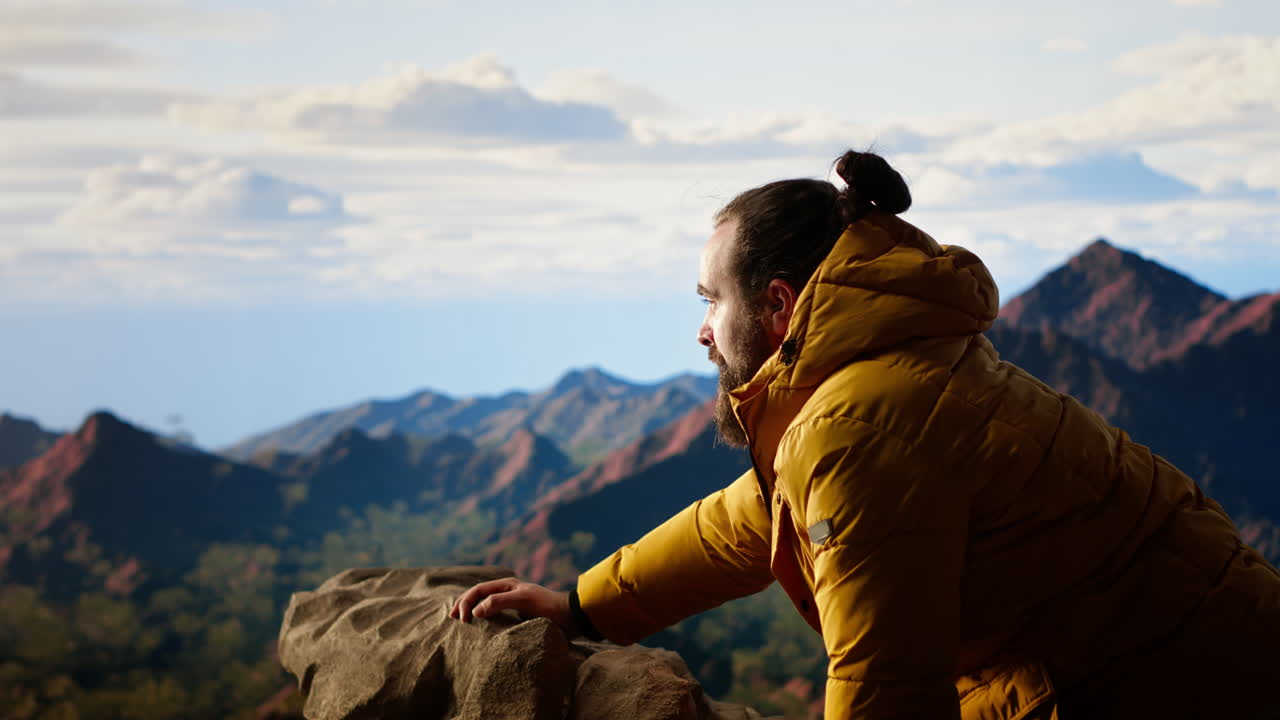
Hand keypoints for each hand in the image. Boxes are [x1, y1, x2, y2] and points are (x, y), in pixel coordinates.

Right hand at [448, 577, 574, 634]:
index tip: (462, 620)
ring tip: (459, 623)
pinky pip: (494, 615)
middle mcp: (507, 592)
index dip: (466, 602)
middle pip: (478, 596)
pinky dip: (482, 619)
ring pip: (484, 605)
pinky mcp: (516, 615)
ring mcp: (511, 603)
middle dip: (463, 605)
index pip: (478, 590)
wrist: (570, 617)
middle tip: (452, 620)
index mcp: (507, 585)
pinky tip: (478, 628)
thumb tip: (476, 611)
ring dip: (470, 611)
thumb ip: (500, 602)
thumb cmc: (548, 607)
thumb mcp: (524, 600)